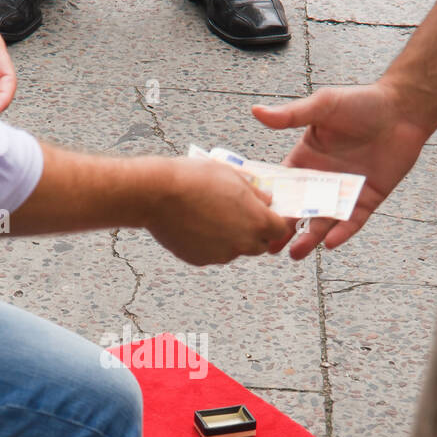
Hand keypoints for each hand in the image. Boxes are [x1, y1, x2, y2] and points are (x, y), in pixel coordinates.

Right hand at [146, 159, 292, 265]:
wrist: (157, 195)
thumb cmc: (194, 179)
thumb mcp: (233, 175)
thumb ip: (255, 192)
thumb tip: (265, 200)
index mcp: (257, 221)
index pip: (280, 230)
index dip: (274, 222)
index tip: (265, 214)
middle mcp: (243, 243)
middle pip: (260, 245)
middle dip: (254, 234)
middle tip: (239, 216)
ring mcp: (221, 255)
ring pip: (234, 250)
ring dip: (230, 238)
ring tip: (211, 216)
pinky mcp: (201, 260)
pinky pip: (212, 254)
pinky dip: (209, 244)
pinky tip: (195, 224)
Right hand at [252, 83, 432, 257]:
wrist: (403, 110)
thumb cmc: (362, 102)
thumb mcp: (323, 106)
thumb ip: (291, 115)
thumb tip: (256, 111)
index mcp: (305, 160)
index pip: (282, 186)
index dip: (269, 202)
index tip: (253, 217)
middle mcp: (322, 180)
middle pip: (299, 210)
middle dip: (284, 229)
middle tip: (268, 247)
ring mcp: (344, 192)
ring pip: (323, 222)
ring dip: (310, 238)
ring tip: (296, 253)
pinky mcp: (366, 200)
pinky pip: (352, 221)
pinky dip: (342, 232)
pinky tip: (330, 243)